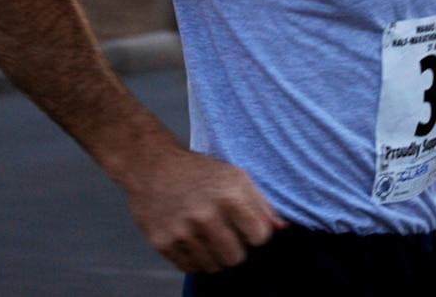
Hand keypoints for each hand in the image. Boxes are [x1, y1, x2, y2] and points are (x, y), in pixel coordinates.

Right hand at [123, 148, 286, 272]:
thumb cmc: (200, 171)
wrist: (153, 167)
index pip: (259, 237)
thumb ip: (261, 204)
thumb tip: (282, 228)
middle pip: (237, 257)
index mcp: (229, 195)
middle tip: (229, 235)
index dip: (257, 234)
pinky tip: (194, 241)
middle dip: (238, 249)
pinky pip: (190, 268)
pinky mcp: (162, 243)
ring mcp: (182, 231)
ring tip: (211, 238)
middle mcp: (206, 215)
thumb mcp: (236, 177)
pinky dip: (196, 259)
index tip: (249, 228)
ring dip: (217, 257)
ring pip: (214, 266)